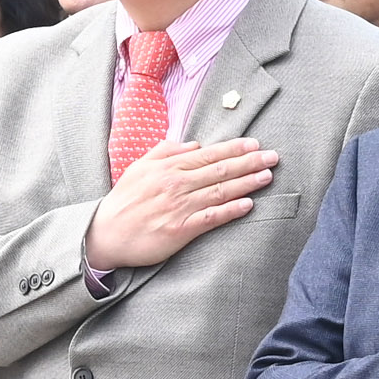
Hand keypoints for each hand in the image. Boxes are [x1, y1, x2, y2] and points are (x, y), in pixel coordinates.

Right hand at [82, 135, 276, 271]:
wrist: (105, 233)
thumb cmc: (124, 200)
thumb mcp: (140, 167)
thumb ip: (166, 152)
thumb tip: (194, 144)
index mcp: (168, 167)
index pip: (208, 155)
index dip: (234, 149)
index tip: (255, 145)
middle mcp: (176, 183)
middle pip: (219, 170)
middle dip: (249, 162)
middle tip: (273, 157)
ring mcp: (179, 207)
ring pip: (219, 191)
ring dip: (246, 183)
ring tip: (267, 176)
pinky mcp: (180, 230)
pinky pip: (210, 217)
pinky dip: (230, 210)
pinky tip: (248, 204)